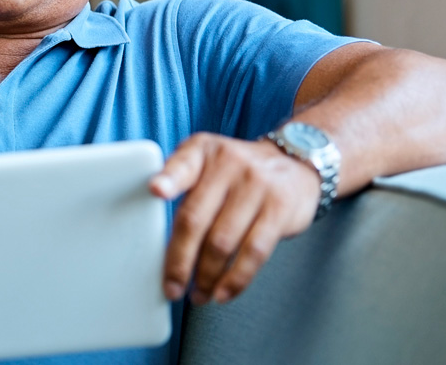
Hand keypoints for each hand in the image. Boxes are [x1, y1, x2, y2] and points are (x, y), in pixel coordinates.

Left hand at [149, 134, 319, 304]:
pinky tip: (223, 292)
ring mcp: (257, 186)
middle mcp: (230, 164)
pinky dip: (236, 278)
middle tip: (171, 287)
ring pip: (224, 241)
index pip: (183, 164)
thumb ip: (179, 182)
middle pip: (196, 219)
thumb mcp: (207, 160)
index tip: (155, 190)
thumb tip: (151, 229)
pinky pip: (254, 251)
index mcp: (203, 151)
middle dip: (179, 259)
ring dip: (206, 276)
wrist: (294, 163)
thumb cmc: (236, 171)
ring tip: (197, 295)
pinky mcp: (280, 209)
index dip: (168, 178)